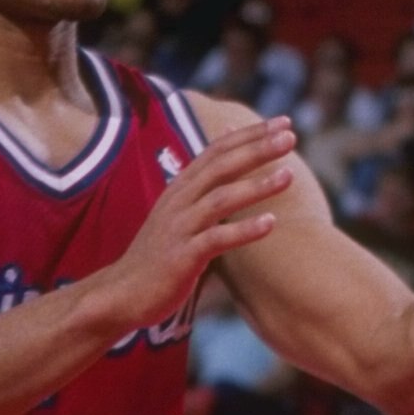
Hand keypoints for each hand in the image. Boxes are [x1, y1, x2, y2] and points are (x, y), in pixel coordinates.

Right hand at [102, 119, 294, 330]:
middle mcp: (179, 201)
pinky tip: (270, 223)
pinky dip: (243, 230)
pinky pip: (215, 239)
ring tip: (289, 176)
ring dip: (256, 186)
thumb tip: (226, 159)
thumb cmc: (160, 251)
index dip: (250, 134)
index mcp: (181, 187)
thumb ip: (204, 184)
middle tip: (291, 136)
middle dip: (256, 149)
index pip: (217, 150)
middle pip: (220, 166)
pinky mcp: (181, 256)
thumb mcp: (180, 211)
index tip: (284, 121)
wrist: (122, 292)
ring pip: (219, 199)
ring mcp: (179, 228)